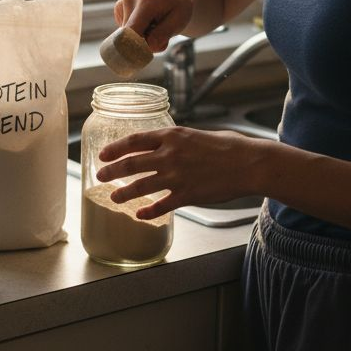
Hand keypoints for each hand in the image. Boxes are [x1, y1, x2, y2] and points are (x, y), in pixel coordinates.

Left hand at [94, 126, 271, 218]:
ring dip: (123, 193)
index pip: (135, 140)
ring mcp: (176, 176)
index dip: (115, 148)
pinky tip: (139, 215)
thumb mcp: (199, 135)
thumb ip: (180, 141)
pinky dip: (148, 211)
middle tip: (100, 177)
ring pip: (140, 186)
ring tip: (113, 197)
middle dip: (111, 171)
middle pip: (130, 164)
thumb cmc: (231, 147)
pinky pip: (161, 206)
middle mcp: (170, 155)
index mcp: (173, 136)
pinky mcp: (187, 195)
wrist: (250, 164)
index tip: (103, 154)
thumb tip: (169, 145)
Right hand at [113, 0, 196, 53]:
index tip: (142, 58)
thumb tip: (147, 47)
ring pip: (126, 36)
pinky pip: (125, 31)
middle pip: (128, 37)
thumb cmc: (179, 5)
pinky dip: (136, 33)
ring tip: (156, 27)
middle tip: (162, 39)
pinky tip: (147, 23)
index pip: (131, 32)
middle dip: (144, 44)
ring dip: (141, 39)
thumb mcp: (179, 21)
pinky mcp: (119, 8)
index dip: (135, 49)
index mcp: (146, 1)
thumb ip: (163, 34)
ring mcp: (122, 3)